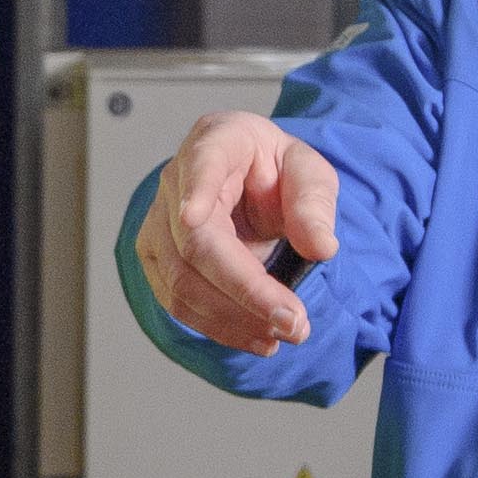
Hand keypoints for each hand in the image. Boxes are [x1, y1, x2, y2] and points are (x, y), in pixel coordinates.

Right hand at [136, 111, 340, 352]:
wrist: (250, 184)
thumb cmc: (276, 172)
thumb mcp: (310, 174)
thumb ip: (315, 204)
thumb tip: (321, 247)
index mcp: (218, 140)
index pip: (203, 162)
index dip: (196, 189)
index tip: (193, 216)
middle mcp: (176, 180)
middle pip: (195, 243)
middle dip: (245, 289)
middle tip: (293, 321)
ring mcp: (158, 221)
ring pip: (181, 281)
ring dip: (233, 317)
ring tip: (282, 334)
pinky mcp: (156, 259)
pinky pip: (177, 301)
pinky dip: (219, 327)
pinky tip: (257, 337)